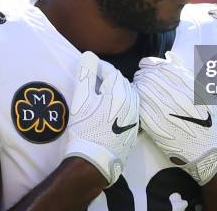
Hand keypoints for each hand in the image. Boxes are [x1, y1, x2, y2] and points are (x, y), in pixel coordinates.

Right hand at [65, 51, 139, 185]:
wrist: (94, 161)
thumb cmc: (85, 129)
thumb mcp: (81, 100)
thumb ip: (85, 75)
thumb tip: (89, 55)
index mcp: (120, 94)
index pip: (112, 72)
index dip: (100, 66)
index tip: (90, 66)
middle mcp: (132, 103)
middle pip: (122, 82)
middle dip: (109, 77)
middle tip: (94, 78)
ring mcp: (135, 117)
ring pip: (128, 95)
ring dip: (117, 90)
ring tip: (102, 93)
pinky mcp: (134, 129)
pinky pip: (131, 109)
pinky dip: (122, 103)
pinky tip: (110, 109)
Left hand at [133, 51, 216, 184]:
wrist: (207, 147)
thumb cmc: (206, 118)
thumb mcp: (201, 91)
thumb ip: (184, 72)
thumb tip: (169, 56)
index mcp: (187, 85)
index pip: (160, 66)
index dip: (149, 64)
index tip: (146, 66)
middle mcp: (175, 96)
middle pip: (148, 76)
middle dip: (142, 74)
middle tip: (140, 76)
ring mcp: (164, 111)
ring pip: (142, 90)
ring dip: (137, 85)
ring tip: (139, 86)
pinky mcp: (155, 125)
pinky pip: (140, 107)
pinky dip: (137, 100)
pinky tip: (138, 99)